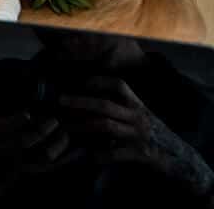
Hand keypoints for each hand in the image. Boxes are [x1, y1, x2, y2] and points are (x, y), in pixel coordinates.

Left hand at [59, 75, 213, 197]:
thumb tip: (90, 98)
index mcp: (137, 106)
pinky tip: (87, 156)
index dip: (99, 81)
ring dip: (83, 126)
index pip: (118, 85)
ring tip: (66, 127)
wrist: (181, 159)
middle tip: (59, 100)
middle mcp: (138, 117)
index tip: (81, 82)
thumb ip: (121, 107)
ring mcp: (138, 136)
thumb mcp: (141, 116)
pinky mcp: (140, 155)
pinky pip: (115, 153)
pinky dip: (100, 155)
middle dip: (80, 101)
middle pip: (105, 105)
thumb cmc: (155, 135)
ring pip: (106, 126)